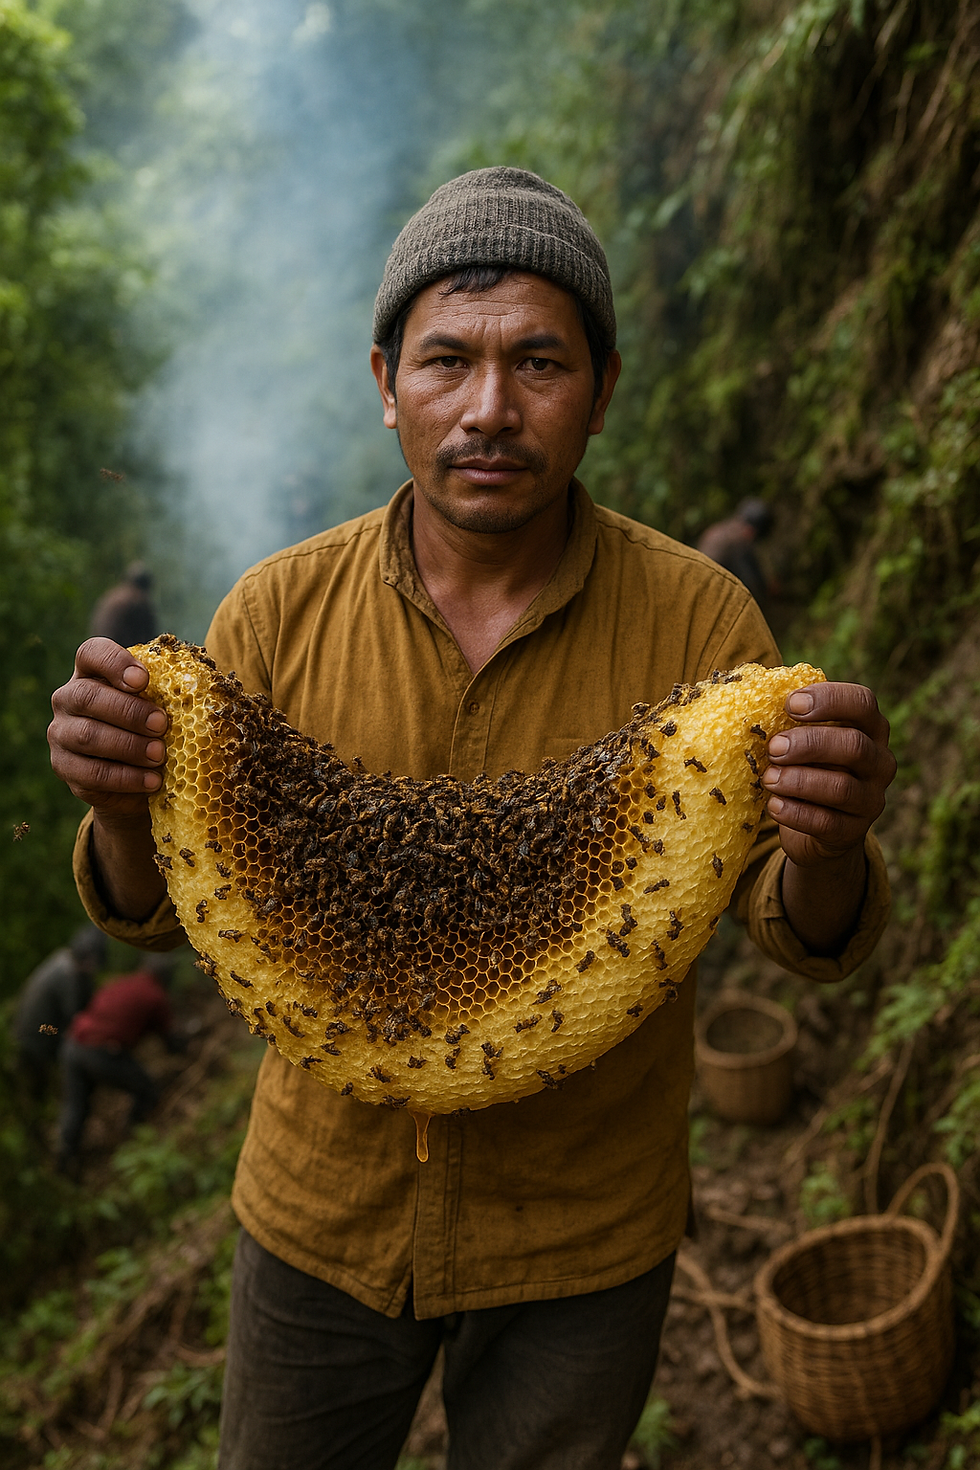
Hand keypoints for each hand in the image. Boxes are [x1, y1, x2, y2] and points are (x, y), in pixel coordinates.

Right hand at [48, 638, 166, 824]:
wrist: (134, 779)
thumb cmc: (152, 731)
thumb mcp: (160, 707)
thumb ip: (169, 695)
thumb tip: (199, 693)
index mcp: (91, 672)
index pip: (92, 653)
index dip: (115, 662)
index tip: (144, 679)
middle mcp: (68, 698)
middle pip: (87, 696)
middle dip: (129, 711)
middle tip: (161, 725)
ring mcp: (61, 733)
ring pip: (88, 736)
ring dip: (129, 746)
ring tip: (160, 755)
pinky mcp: (65, 767)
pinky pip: (92, 773)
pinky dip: (126, 778)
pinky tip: (152, 780)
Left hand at [762, 681, 895, 868]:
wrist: (817, 829)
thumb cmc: (807, 768)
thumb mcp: (806, 741)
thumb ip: (791, 721)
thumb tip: (750, 695)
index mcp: (869, 729)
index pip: (862, 702)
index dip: (828, 699)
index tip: (790, 703)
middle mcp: (879, 762)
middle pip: (853, 745)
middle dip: (809, 743)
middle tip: (774, 747)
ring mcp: (871, 799)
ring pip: (841, 787)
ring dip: (799, 780)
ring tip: (769, 779)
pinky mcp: (853, 832)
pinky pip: (827, 823)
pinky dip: (796, 813)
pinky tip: (773, 805)